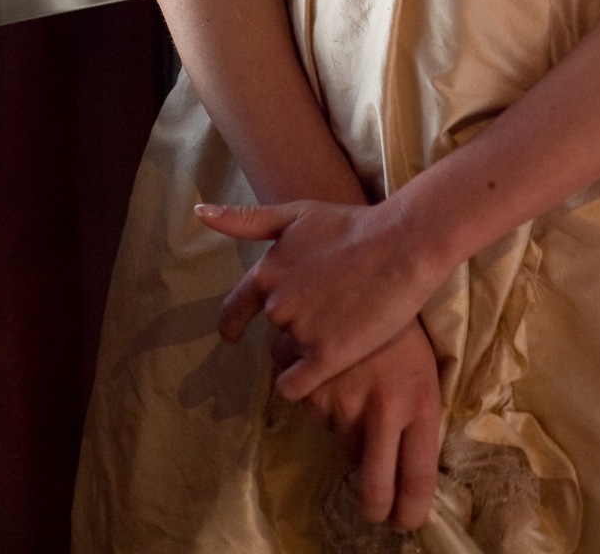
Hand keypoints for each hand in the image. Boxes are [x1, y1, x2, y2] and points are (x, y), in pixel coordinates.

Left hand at [196, 194, 441, 398]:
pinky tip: (322, 373)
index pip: (236, 308)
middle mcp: (277, 304)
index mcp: (268, 271)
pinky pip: (295, 386)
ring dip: (303, 354)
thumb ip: (247, 220)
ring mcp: (300, 332)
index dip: (232, 324)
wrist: (399, 246)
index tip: (232, 335)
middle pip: (272, 332)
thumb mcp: (297, 214)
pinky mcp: (325, 358)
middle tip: (323, 320)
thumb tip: (200, 213)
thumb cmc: (352, 225)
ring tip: (335, 338)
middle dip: (292, 329)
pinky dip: (303, 384)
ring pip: (286, 358)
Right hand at [276, 319, 442, 530]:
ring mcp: (342, 399)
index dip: (409, 511)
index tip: (403, 521)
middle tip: (376, 505)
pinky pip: (310, 409)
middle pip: (374, 487)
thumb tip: (404, 469)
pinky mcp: (309, 384)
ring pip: (338, 444)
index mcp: (420, 404)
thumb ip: (413, 417)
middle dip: (374, 505)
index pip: (417, 480)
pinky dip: (316, 397)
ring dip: (343, 428)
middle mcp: (382, 409)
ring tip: (355, 387)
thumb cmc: (403, 326)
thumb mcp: (423, 371)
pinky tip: (330, 370)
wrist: (371, 268)